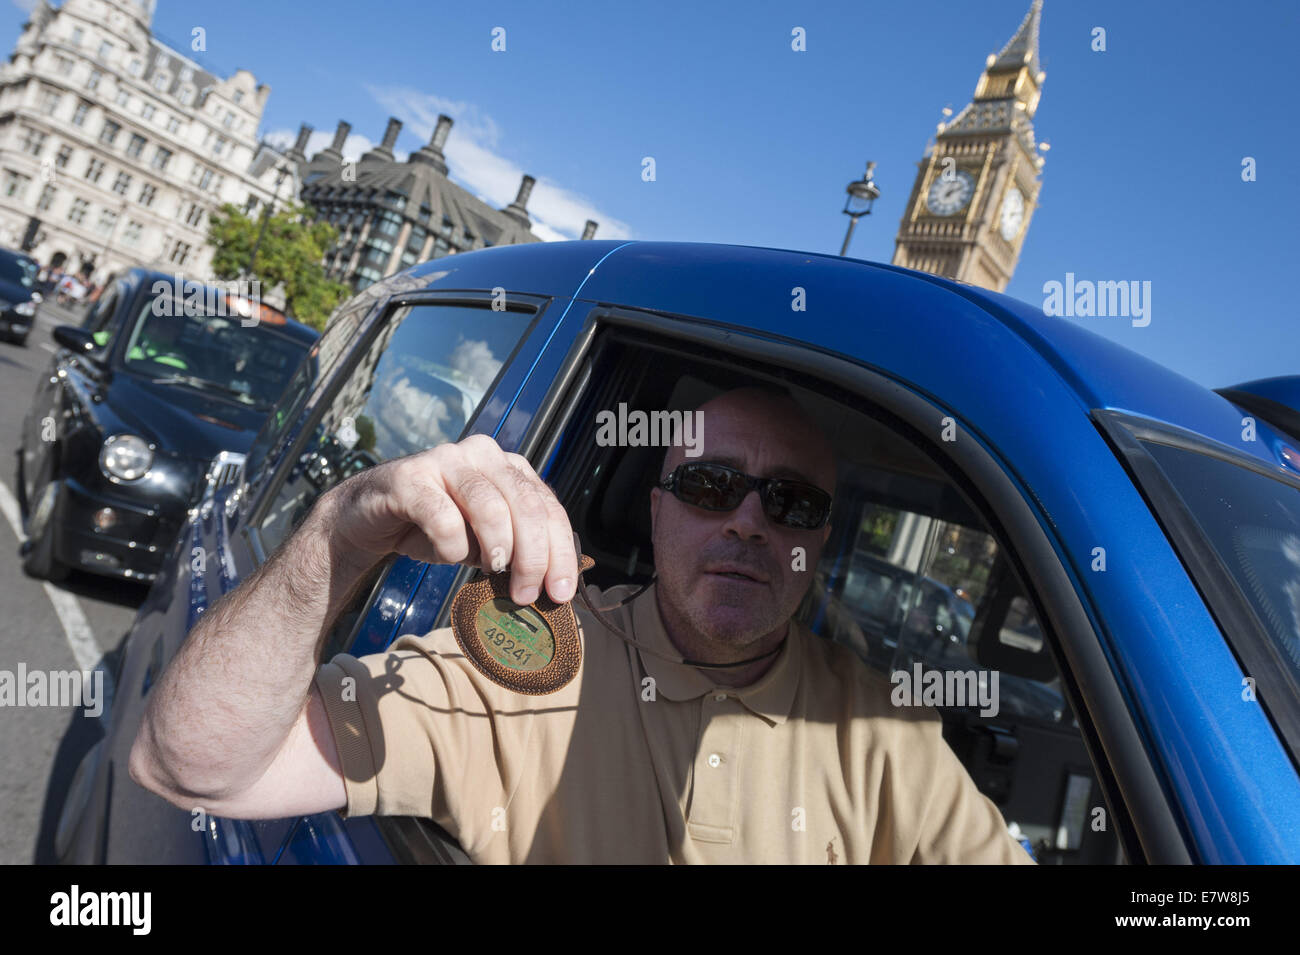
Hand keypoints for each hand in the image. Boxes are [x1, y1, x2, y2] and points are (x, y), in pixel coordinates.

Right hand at [321, 434, 578, 604]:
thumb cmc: (435, 528)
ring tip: (490, 571)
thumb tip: (551, 588)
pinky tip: (449, 556)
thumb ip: (516, 551)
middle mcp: (483, 454)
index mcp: (509, 467)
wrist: (369, 519)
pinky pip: (442, 516)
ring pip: (490, 507)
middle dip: (533, 558)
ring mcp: (446, 460)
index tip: (560, 594)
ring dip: (497, 549)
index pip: (548, 508)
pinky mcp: (410, 477)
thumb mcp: (484, 541)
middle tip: (524, 595)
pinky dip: (451, 545)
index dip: (560, 552)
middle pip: (526, 506)